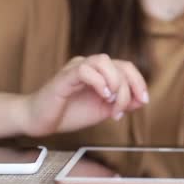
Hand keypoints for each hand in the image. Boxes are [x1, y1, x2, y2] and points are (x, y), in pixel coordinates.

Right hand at [20, 54, 148, 136]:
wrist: (40, 121)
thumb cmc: (68, 113)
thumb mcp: (102, 110)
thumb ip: (121, 104)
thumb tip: (141, 100)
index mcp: (99, 72)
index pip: (126, 67)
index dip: (139, 82)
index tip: (143, 100)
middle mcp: (89, 65)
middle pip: (119, 64)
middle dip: (128, 88)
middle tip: (120, 110)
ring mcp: (76, 68)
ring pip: (104, 61)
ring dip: (115, 83)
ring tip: (111, 101)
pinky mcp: (64, 77)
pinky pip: (85, 70)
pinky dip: (99, 82)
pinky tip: (102, 96)